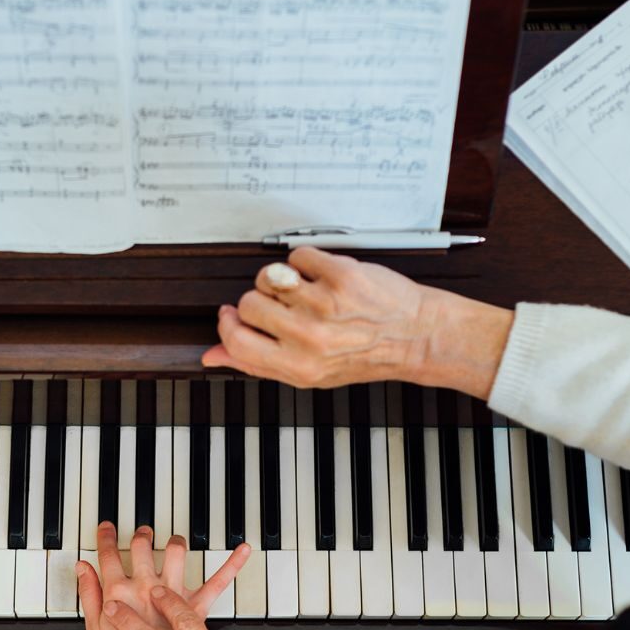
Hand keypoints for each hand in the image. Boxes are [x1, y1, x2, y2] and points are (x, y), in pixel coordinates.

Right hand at [77, 521, 249, 629]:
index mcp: (119, 592)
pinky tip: (243, 549)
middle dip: (141, 536)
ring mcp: (172, 595)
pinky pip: (217, 582)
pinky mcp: (196, 606)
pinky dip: (232, 564)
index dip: (106, 538)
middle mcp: (146, 587)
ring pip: (175, 552)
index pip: (108, 555)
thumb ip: (89, 596)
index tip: (107, 528)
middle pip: (142, 546)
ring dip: (174, 542)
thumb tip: (83, 568)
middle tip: (142, 535)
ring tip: (173, 542)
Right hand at [203, 246, 512, 399]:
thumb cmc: (365, 356)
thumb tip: (213, 357)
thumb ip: (257, 364)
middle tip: (281, 305)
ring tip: (303, 289)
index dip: (228, 325)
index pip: (237, 342)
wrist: (416, 337)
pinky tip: (322, 276)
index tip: (232, 315)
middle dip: (259, 300)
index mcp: (297, 366)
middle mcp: (309, 338)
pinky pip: (298, 256)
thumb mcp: (308, 373)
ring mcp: (324, 305)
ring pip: (270, 276)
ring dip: (281, 279)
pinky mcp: (341, 275)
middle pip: (249, 304)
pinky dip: (306, 262)